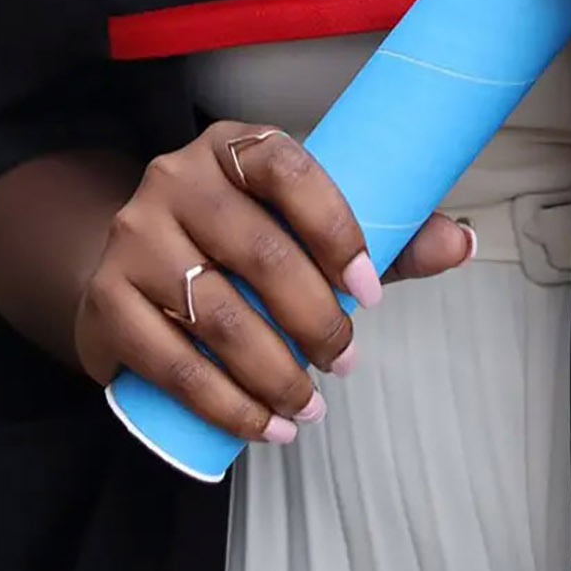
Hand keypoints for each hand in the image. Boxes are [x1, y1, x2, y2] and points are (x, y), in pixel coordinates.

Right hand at [73, 121, 473, 443]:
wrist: (130, 266)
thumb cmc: (240, 240)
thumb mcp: (303, 221)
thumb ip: (386, 232)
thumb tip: (464, 242)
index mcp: (233, 144)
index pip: (291, 169)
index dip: (338, 229)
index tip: (373, 290)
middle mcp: (176, 177)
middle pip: (260, 252)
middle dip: (314, 319)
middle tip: (345, 360)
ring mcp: (134, 237)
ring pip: (216, 314)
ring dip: (273, 374)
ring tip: (309, 407)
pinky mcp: (107, 299)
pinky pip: (171, 362)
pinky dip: (223, 404)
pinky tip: (260, 426)